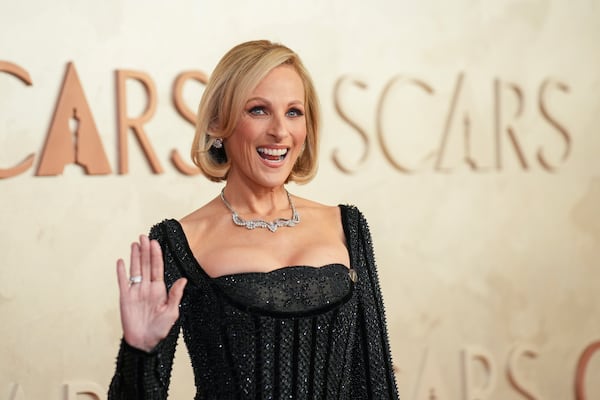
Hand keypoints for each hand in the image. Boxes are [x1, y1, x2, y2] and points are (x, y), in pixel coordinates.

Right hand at [116, 235, 186, 351]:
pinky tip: (121, 261)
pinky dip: (121, 272)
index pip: (157, 268)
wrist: (144, 342)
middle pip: (146, 265)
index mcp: (159, 289)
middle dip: (146, 250)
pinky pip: (123, 282)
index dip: (156, 255)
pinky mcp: (125, 298)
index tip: (155, 243)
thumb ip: (175, 295)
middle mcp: (147, 287)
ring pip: (135, 270)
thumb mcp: (171, 312)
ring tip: (135, 244)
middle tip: (144, 236)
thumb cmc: (160, 329)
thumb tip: (183, 280)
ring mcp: (136, 291)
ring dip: (135, 257)